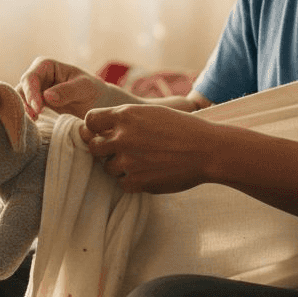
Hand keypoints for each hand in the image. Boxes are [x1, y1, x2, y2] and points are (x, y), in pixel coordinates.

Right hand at [19, 57, 105, 118]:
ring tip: (33, 124)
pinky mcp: (35, 108)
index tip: (38, 109)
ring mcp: (34, 93)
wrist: (97, 104)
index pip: (30, 78)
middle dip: (24, 105)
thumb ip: (67, 90)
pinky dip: (27, 120)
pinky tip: (34, 128)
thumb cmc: (92, 90)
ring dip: (24, 114)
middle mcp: (36, 78)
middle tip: (33, 119)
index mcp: (45, 66)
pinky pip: (25, 113)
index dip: (31, 93)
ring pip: (19, 103)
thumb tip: (47, 96)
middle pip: (20, 91)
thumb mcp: (85, 87)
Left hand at [79, 104, 217, 193]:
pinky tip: (148, 173)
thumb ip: (126, 119)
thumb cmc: (183, 129)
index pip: (90, 121)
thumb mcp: (152, 113)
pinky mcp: (137, 181)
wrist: (207, 150)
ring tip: (142, 161)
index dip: (94, 128)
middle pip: (93, 147)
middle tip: (123, 150)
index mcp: (126, 115)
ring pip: (107, 167)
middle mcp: (123, 137)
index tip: (103, 133)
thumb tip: (99, 129)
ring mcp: (128, 161)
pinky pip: (121, 184)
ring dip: (119, 166)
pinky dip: (131, 181)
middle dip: (104, 149)